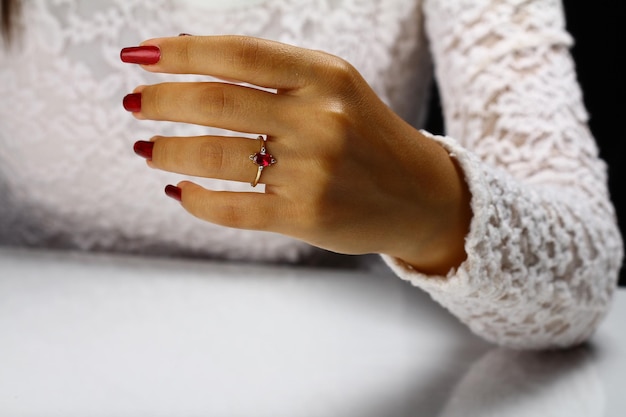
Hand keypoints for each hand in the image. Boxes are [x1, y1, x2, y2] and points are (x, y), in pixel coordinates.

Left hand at [121, 35, 470, 273]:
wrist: (420, 194)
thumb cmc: (366, 135)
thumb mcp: (333, 87)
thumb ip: (272, 72)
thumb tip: (186, 55)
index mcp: (326, 76)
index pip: (237, 54)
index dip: (179, 52)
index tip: (138, 54)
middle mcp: (320, 119)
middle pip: (217, 102)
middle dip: (160, 100)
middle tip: (134, 102)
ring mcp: (314, 171)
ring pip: (216, 156)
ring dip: (168, 150)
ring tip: (146, 147)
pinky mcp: (307, 216)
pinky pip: (234, 208)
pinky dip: (196, 199)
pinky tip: (181, 190)